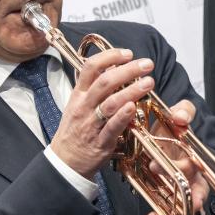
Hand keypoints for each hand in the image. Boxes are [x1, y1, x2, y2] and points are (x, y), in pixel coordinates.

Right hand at [51, 48, 154, 178]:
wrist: (65, 161)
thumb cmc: (75, 131)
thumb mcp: (78, 104)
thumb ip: (94, 86)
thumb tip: (113, 67)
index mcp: (79, 95)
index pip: (91, 68)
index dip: (110, 56)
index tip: (128, 53)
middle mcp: (84, 106)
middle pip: (105, 82)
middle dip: (128, 70)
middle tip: (146, 64)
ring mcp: (91, 124)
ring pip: (110, 103)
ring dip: (132, 90)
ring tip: (149, 82)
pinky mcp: (101, 142)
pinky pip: (112, 127)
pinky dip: (123, 116)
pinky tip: (134, 107)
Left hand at [143, 100, 209, 214]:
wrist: (159, 132)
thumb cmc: (172, 126)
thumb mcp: (177, 115)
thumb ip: (183, 111)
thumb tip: (180, 117)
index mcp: (194, 156)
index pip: (194, 164)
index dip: (181, 168)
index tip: (155, 166)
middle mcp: (192, 175)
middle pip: (197, 190)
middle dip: (192, 199)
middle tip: (184, 203)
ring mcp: (183, 188)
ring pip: (192, 208)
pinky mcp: (171, 196)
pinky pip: (172, 213)